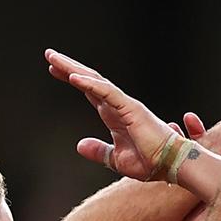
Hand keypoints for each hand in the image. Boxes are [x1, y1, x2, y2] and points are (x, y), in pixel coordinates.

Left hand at [45, 49, 180, 180]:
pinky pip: (106, 92)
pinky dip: (89, 84)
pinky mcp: (130, 108)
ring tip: (54, 59)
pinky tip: (73, 77)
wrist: (170, 165)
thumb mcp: (116, 159)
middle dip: (69, 67)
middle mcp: (118, 105)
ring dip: (74, 69)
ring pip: (95, 81)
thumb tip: (79, 145)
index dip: (74, 79)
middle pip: (90, 81)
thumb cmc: (150, 161)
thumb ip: (99, 151)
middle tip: (49, 55)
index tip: (55, 70)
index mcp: (115, 115)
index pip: (91, 92)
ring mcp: (124, 104)